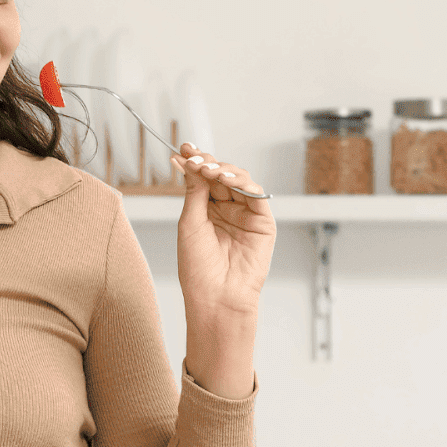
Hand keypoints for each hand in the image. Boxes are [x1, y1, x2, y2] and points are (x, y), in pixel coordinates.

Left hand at [171, 142, 276, 319]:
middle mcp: (227, 211)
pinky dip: (243, 182)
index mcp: (207, 211)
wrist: (215, 297)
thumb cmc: (198, 268)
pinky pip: (256, 195)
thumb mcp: (189, 223)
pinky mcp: (263, 223)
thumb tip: (190, 162)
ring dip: (223, 170)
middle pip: (220, 176)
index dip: (195, 162)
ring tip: (208, 169)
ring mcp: (245, 215)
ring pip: (239, 181)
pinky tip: (226, 179)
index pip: (202, 179)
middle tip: (194, 157)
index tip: (183, 148)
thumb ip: (194, 191)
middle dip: (207, 163)